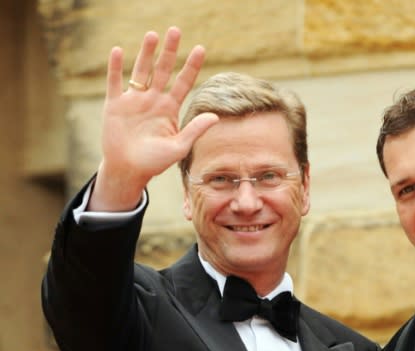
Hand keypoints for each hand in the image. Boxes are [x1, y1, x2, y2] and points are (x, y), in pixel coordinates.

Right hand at [90, 27, 218, 211]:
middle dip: (169, 51)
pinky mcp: (115, 104)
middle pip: (163, 70)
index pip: (184, 82)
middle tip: (176, 31)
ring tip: (153, 35)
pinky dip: (116, 67)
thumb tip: (215, 116)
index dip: (191, 66)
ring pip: (141, 71)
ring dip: (146, 53)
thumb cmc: (154, 162)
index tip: (201, 49)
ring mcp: (134, 100)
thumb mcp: (179, 146)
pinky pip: (115, 82)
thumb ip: (195, 130)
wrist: (128, 170)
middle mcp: (153, 100)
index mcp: (169, 108)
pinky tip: (119, 51)